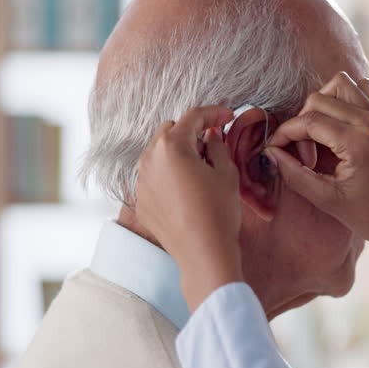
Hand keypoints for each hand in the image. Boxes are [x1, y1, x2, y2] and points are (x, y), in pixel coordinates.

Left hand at [134, 105, 242, 311]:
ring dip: (177, 153)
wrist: (203, 253)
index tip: (228, 116)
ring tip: (200, 167)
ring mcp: (141, 181)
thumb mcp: (226, 173)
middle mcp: (149, 159)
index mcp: (172, 146)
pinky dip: (168, 175)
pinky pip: (153, 177)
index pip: (193, 117)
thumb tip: (211, 136)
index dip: (214, 113)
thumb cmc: (218, 212)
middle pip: (170, 131)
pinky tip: (187, 189)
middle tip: (213, 143)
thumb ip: (217, 146)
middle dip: (191, 132)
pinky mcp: (141, 201)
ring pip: (158, 154)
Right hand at [264, 73, 368, 276]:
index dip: (284, 134)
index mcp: (357, 142)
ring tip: (318, 135)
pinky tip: (335, 123)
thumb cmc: (364, 214)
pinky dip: (341, 98)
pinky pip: (358, 89)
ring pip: (338, 84)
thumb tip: (270, 151)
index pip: (308, 121)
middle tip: (305, 156)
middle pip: (318, 99)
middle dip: (301, 123)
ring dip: (319, 105)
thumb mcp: (324, 199)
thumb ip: (293, 173)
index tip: (275, 150)